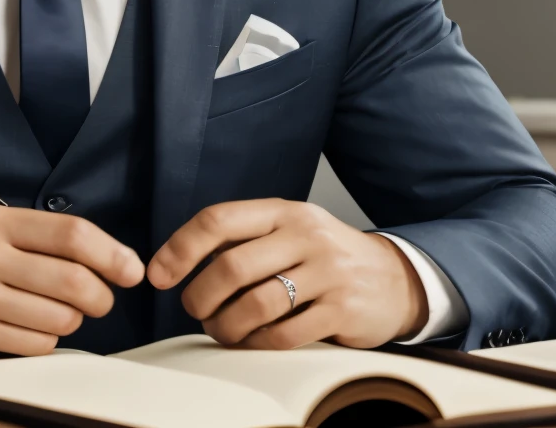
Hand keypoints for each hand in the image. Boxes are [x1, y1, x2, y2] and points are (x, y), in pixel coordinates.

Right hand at [0, 204, 144, 362]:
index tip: (131, 269)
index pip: (70, 233)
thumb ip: (39, 238)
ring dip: (72, 321)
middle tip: (101, 300)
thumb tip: (110, 257)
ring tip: (58, 314)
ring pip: (59, 318)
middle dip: (100, 296)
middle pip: (72, 279)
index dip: (111, 254)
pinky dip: (46, 341)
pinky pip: (36, 345)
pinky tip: (30, 330)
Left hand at [147, 199, 423, 349]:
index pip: (219, 220)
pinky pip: (284, 334)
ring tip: (222, 330)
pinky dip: (258, 343)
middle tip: (195, 310)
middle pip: (232, 266)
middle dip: (200, 296)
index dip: (180, 248)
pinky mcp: (342, 310)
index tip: (159, 274)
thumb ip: (244, 240)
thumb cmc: (326, 257)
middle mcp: (306, 236)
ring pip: (255, 304)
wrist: (395, 279)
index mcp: (284, 212)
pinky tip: (254, 341)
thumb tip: (178, 260)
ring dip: (226, 325)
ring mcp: (327, 273)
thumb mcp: (289, 232)